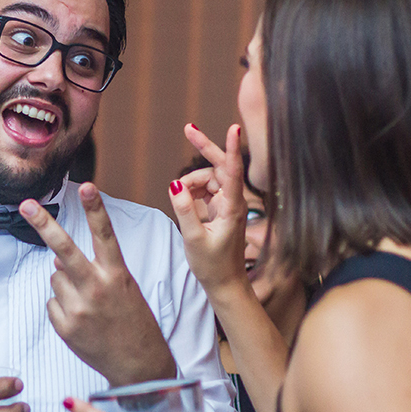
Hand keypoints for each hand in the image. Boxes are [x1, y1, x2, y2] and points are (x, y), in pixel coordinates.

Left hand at [19, 182, 174, 386]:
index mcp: (117, 275)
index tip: (86, 185)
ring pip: (55, 278)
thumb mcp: (123, 289)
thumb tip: (57, 261)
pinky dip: (62, 307)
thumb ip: (94, 270)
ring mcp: (79, 309)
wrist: (139, 365)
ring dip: (65, 284)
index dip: (95, 209)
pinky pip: (52, 302)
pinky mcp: (65, 327)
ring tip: (89, 305)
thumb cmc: (134, 322)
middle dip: (43, 224)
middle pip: (64, 251)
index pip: (105, 235)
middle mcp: (97, 289)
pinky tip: (82, 320)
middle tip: (25, 205)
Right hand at [169, 124, 250, 296]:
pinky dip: (192, 192)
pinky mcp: (221, 209)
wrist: (225, 283)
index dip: (232, 149)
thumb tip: (175, 183)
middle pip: (219, 167)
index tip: (234, 128)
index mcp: (233, 208)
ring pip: (208, 179)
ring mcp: (228, 204)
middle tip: (188, 129)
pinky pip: (205, 191)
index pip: (233, 172)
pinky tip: (185, 203)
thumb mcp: (194, 239)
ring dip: (191, 182)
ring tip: (179, 199)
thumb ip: (184, 210)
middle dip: (204, 149)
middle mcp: (233, 202)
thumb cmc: (213, 265)